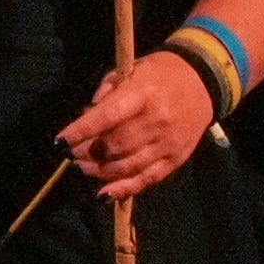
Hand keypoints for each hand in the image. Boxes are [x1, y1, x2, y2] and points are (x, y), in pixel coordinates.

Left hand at [61, 50, 213, 199]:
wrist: (202, 82)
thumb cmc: (159, 74)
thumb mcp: (131, 70)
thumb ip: (107, 91)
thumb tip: (87, 116)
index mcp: (143, 93)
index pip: (108, 116)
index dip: (82, 130)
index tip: (61, 141)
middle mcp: (157, 120)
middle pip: (116, 145)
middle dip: (89, 153)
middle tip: (74, 155)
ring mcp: (167, 143)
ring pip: (128, 166)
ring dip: (101, 172)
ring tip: (84, 169)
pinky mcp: (175, 159)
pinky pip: (146, 180)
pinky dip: (123, 189)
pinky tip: (104, 193)